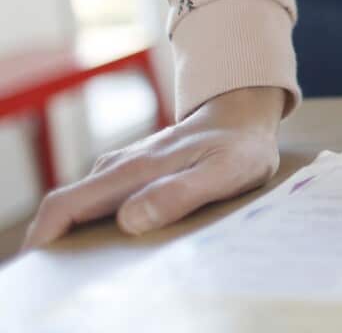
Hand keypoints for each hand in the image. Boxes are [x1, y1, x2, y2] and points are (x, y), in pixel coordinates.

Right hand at [22, 86, 286, 248]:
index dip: (42, 238)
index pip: (65, 205)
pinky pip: (105, 206)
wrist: (245, 116)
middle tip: (79, 282)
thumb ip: (179, 194)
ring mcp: (123, 170)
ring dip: (83, 240)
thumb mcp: (222, 172)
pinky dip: (103, 230)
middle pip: (67, 212)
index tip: (40, 269)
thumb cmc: (238, 145)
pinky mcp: (134, 176)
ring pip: (86, 210)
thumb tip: (129, 220)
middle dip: (60, 248)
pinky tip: (127, 250)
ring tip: (106, 272)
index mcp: (131, 170)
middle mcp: (117, 168)